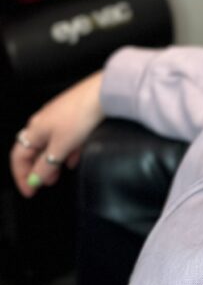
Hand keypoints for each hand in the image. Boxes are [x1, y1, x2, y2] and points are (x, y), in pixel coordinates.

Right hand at [9, 70, 105, 197]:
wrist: (103, 93)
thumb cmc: (79, 117)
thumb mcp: (60, 148)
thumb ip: (45, 166)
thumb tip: (34, 180)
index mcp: (34, 129)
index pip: (18, 156)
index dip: (21, 176)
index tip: (30, 191)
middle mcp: (43, 121)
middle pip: (34, 150)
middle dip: (39, 169)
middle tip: (47, 183)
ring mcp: (58, 116)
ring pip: (51, 144)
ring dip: (54, 161)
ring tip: (61, 173)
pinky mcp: (74, 114)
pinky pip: (65, 136)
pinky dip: (67, 149)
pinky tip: (75, 157)